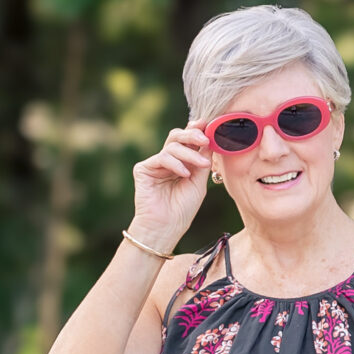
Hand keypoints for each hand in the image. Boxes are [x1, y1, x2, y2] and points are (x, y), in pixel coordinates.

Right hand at [130, 125, 212, 254]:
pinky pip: (161, 157)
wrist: (167, 227)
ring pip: (172, 146)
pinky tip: (184, 174)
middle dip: (192, 135)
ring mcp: (155, 164)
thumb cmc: (183, 209)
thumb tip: (209, 139)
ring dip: (189, 154)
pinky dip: (175, 164)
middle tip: (205, 139)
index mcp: (181, 162)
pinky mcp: (143, 169)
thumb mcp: (199, 182)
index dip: (196, 131)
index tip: (208, 125)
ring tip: (200, 166)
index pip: (187, 141)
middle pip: (177, 137)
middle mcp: (167, 161)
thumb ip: (202, 160)